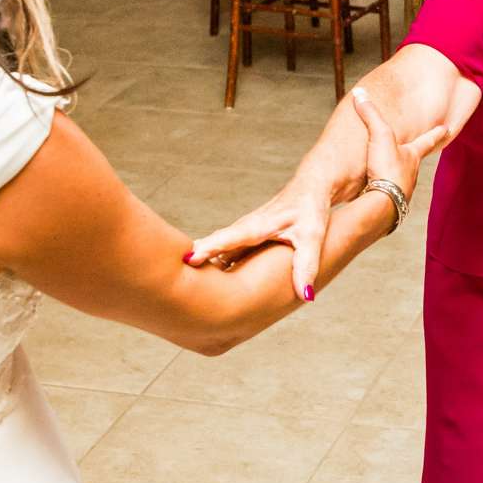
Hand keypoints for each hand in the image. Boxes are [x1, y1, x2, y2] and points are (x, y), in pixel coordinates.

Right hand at [186, 169, 331, 299]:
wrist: (311, 187)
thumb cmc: (311, 209)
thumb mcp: (313, 236)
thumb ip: (307, 266)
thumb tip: (306, 295)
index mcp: (256, 226)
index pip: (226, 239)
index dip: (207, 249)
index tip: (186, 260)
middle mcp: (244, 228)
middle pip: (213, 245)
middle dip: (193, 259)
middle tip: (169, 280)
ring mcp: (243, 233)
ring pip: (217, 250)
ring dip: (200, 264)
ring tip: (178, 288)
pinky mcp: (246, 238)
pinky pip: (225, 253)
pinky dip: (213, 264)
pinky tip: (204, 283)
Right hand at [353, 85, 448, 214]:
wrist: (382, 204)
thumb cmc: (386, 169)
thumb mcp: (379, 136)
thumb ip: (370, 115)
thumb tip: (359, 94)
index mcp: (412, 156)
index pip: (428, 140)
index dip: (438, 132)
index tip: (448, 127)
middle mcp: (411, 173)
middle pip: (415, 161)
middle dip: (416, 155)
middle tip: (421, 150)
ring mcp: (402, 190)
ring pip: (402, 179)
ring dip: (399, 174)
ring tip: (393, 172)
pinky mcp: (390, 204)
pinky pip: (387, 194)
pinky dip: (384, 190)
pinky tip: (377, 192)